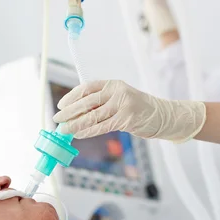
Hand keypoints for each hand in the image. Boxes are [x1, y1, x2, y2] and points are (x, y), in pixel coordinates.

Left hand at [52, 80, 205, 142]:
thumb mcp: (119, 99)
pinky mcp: (126, 119)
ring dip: (75, 124)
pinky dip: (88, 131)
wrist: (162, 116)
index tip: (61, 105)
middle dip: (69, 111)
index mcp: (113, 84)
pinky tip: (78, 135)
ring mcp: (122, 105)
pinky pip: (102, 127)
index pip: (87, 88)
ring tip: (64, 130)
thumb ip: (101, 102)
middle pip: (87, 102)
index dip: (72, 96)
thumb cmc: (138, 109)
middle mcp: (117, 92)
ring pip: (92, 116)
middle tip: (57, 119)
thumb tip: (75, 113)